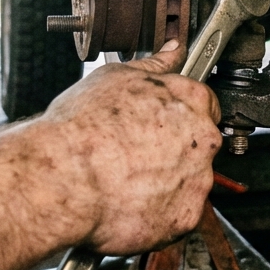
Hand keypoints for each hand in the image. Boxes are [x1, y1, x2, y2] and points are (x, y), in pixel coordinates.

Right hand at [27, 41, 220, 254]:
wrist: (64, 178)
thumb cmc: (83, 128)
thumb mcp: (115, 77)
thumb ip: (155, 64)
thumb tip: (173, 50)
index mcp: (191, 101)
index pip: (205, 104)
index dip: (180, 115)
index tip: (160, 125)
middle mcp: (203, 140)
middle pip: (198, 145)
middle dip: (174, 151)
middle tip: (135, 155)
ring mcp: (198, 182)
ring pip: (188, 183)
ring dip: (165, 184)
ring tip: (126, 181)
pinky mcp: (185, 218)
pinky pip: (177, 216)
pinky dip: (157, 214)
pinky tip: (129, 204)